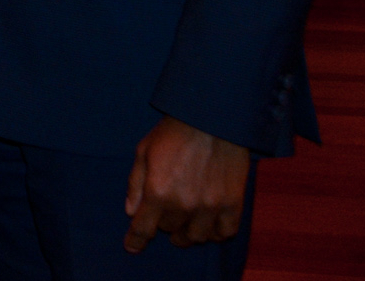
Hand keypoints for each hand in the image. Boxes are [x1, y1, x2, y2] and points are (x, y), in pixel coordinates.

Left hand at [123, 116, 250, 252]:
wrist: (212, 118)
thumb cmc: (173, 132)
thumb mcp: (143, 151)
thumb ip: (135, 184)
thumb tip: (131, 211)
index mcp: (158, 191)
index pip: (144, 228)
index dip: (136, 240)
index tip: (132, 247)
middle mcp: (184, 204)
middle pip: (170, 230)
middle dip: (164, 223)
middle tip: (164, 213)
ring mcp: (210, 206)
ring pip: (197, 237)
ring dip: (188, 233)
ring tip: (184, 224)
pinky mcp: (233, 203)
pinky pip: (225, 232)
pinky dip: (215, 234)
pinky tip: (209, 226)